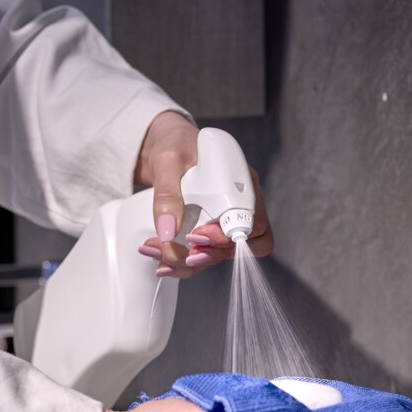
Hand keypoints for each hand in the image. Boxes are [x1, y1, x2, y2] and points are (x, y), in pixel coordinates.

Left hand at [134, 111, 273, 278]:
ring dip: (188, 263)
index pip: (253, 222)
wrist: (166, 150)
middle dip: (206, 255)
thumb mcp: (168, 161)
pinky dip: (183, 265)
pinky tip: (163, 263)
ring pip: (220, 257)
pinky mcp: (211, 233)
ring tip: (158, 253)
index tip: (198, 235)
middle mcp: (241, 205)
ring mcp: (226, 222)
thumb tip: (167, 232)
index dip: (227, 236)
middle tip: (175, 250)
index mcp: (242, 182)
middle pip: (241, 248)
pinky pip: (205, 257)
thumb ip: (167, 194)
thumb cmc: (176, 145)